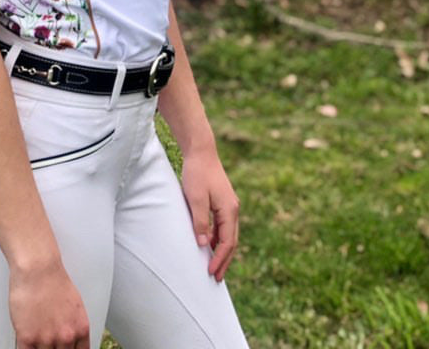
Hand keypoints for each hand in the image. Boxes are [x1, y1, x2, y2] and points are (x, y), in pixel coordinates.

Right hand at [9, 260, 90, 348]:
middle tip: (48, 343)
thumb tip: (69, 340)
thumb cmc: (53, 279)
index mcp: (80, 329)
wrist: (38, 267)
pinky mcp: (27, 338)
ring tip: (37, 338)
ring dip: (39, 348)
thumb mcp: (75, 306)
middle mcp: (66, 337)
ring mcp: (46, 339)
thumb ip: (73, 327)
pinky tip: (27, 343)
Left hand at [181, 146, 240, 280]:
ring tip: (212, 266)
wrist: (201, 151)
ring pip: (227, 234)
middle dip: (224, 260)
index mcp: (229, 210)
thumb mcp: (195, 199)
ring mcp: (228, 205)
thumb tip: (202, 245)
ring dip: (221, 251)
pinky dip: (217, 238)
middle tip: (215, 278)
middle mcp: (232, 209)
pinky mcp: (222, 201)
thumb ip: (200, 222)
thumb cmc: (197, 173)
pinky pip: (222, 226)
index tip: (210, 272)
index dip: (219, 259)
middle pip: (231, 241)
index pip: (227, 242)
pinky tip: (208, 244)